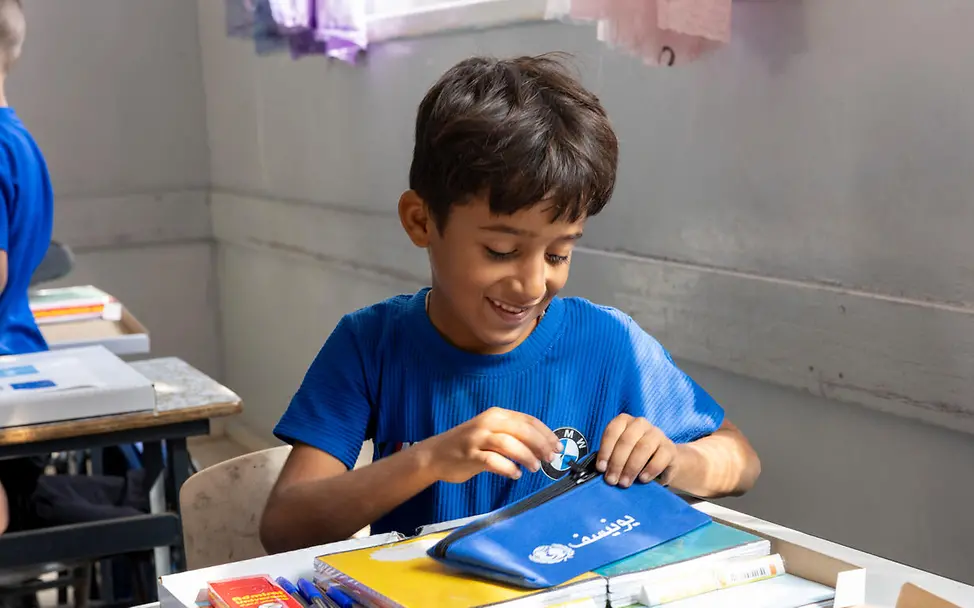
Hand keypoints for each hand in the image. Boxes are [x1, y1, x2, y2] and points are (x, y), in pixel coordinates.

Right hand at [421, 407, 560, 483]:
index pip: (528, 420)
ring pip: (510, 444)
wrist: (435, 455)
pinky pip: (493, 461)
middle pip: (522, 430)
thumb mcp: (490, 432)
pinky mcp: (470, 455)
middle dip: (541, 445)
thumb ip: (512, 436)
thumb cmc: (467, 446)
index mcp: (496, 415)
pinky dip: (508, 468)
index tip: (557, 446)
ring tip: (535, 467)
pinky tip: (515, 474)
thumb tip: (542, 447)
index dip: (546, 434)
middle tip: (550, 458)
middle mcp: (488, 422)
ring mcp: (478, 438)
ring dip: (527, 457)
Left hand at [597, 414, 680, 487]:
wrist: (662, 462)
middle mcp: (641, 424)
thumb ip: (610, 457)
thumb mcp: (620, 453)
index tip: (601, 468)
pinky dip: (649, 470)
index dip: (605, 450)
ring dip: (631, 468)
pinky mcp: (670, 448)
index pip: (612, 431)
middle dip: (617, 462)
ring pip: (643, 447)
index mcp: (624, 421)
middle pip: (627, 440)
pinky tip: (642, 479)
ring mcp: (657, 434)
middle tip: (612, 480)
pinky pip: (660, 458)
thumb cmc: (633, 456)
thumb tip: (601, 471)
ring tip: (624, 483)